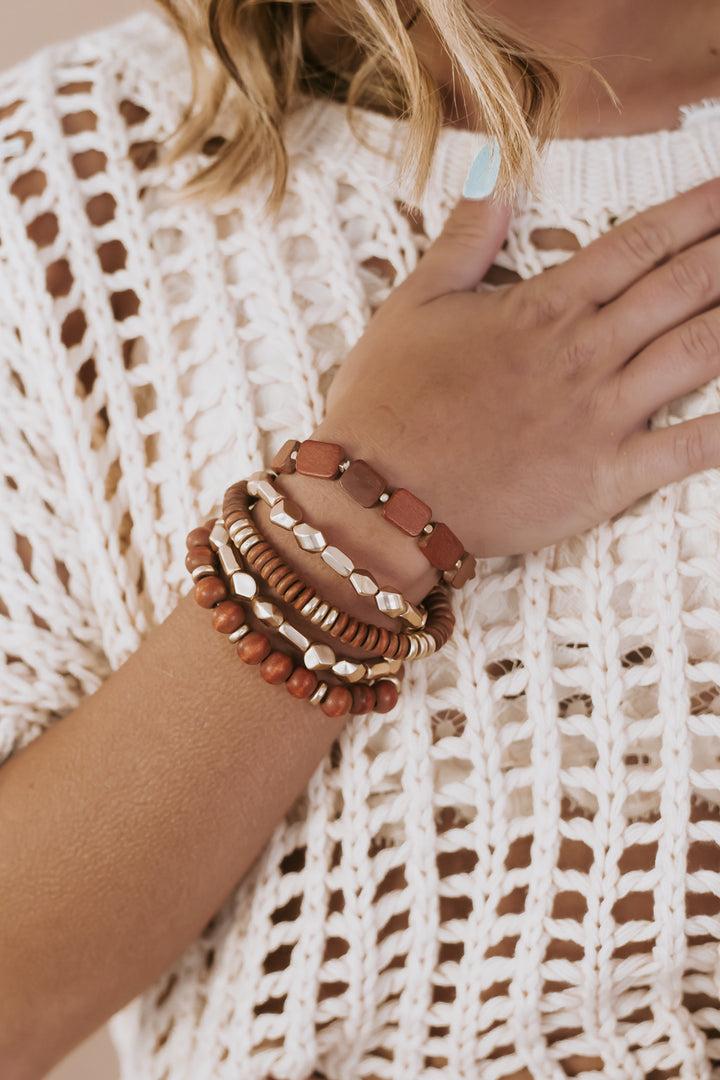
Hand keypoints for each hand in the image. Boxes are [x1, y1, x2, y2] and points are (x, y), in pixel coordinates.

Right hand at [320, 179, 719, 556]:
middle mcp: (583, 353)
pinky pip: (689, 449)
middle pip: (685, 288)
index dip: (698, 212)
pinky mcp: (605, 478)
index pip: (638, 245)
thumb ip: (464, 241)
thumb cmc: (388, 403)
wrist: (378, 498)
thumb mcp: (413, 305)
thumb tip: (496, 180)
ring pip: (700, 353)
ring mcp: (601, 416)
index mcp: (542, 309)